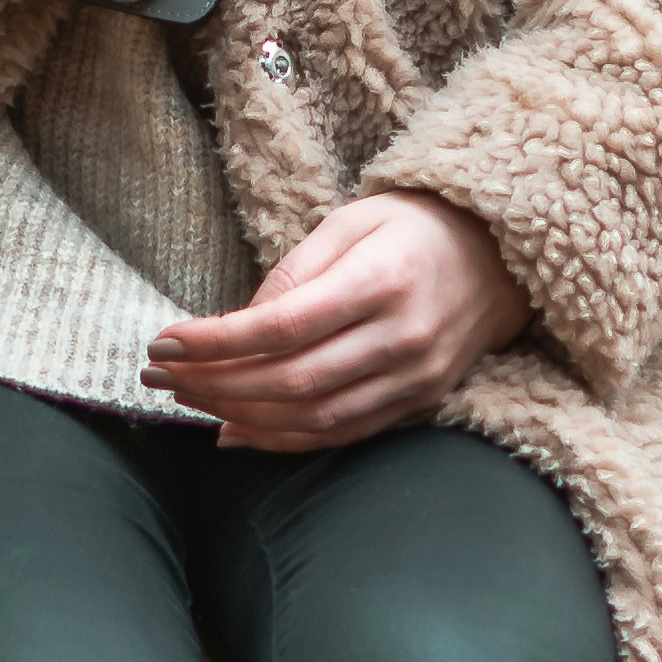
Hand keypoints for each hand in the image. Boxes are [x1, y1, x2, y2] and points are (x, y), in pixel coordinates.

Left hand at [146, 191, 526, 455]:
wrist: (501, 255)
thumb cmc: (414, 226)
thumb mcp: (351, 221)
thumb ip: (294, 273)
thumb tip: (238, 326)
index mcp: (382, 281)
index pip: (283, 326)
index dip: (218, 342)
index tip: (165, 342)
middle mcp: (403, 337)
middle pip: (291, 380)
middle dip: (214, 384)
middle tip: (160, 375)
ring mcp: (416, 377)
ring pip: (313, 417)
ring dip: (240, 416)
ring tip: (188, 399)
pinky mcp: (420, 402)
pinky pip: (342, 434)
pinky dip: (284, 440)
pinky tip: (236, 432)